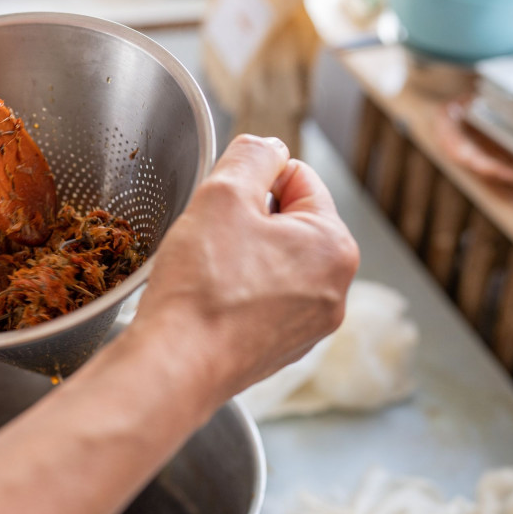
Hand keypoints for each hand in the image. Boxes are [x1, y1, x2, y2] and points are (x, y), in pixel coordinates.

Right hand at [128, 135, 359, 405]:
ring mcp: (308, 327)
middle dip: (246, 223)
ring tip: (205, 275)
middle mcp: (335, 290)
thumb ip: (253, 155)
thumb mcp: (222, 194)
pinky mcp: (278, 352)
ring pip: (271, 265)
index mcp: (335, 246)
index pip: (298, 178)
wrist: (176, 366)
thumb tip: (270, 147)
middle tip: (209, 240)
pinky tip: (207, 303)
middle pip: (286, 224)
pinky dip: (233, 296)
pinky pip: (258, 303)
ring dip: (239, 258)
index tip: (220, 205)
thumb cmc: (202, 284)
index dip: (252, 180)